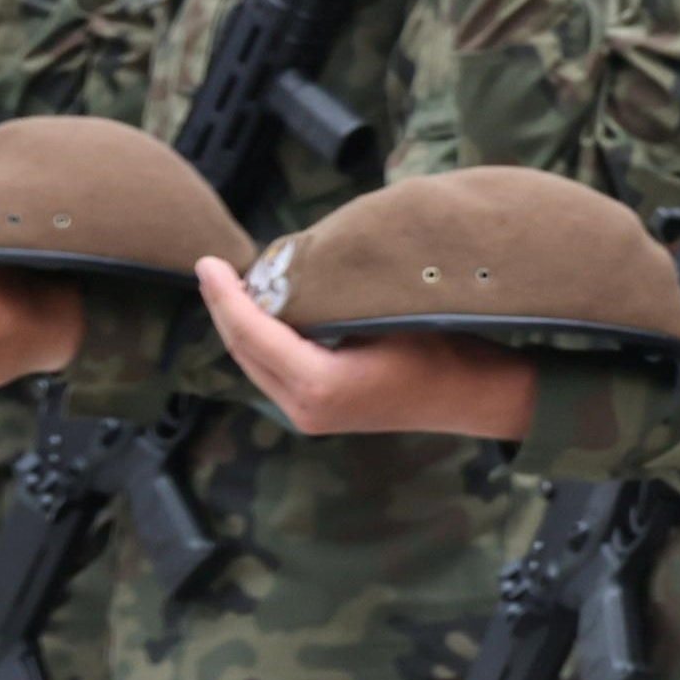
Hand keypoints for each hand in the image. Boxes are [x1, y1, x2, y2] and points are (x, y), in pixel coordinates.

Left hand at [193, 252, 535, 439]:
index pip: (253, 332)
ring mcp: (308, 416)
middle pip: (243, 350)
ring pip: (253, 363)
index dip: (225, 295)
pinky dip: (260, 341)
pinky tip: (262, 314)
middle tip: (212, 268)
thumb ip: (328, 303)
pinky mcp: (316, 414)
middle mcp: (304, 408)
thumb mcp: (385, 314)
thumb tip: (281, 272)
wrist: (472, 395)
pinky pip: (271, 372)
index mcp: (319, 383)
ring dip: (240, 324)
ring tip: (233, 285)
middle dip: (223, 308)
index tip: (207, 262)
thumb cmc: (441, 348)